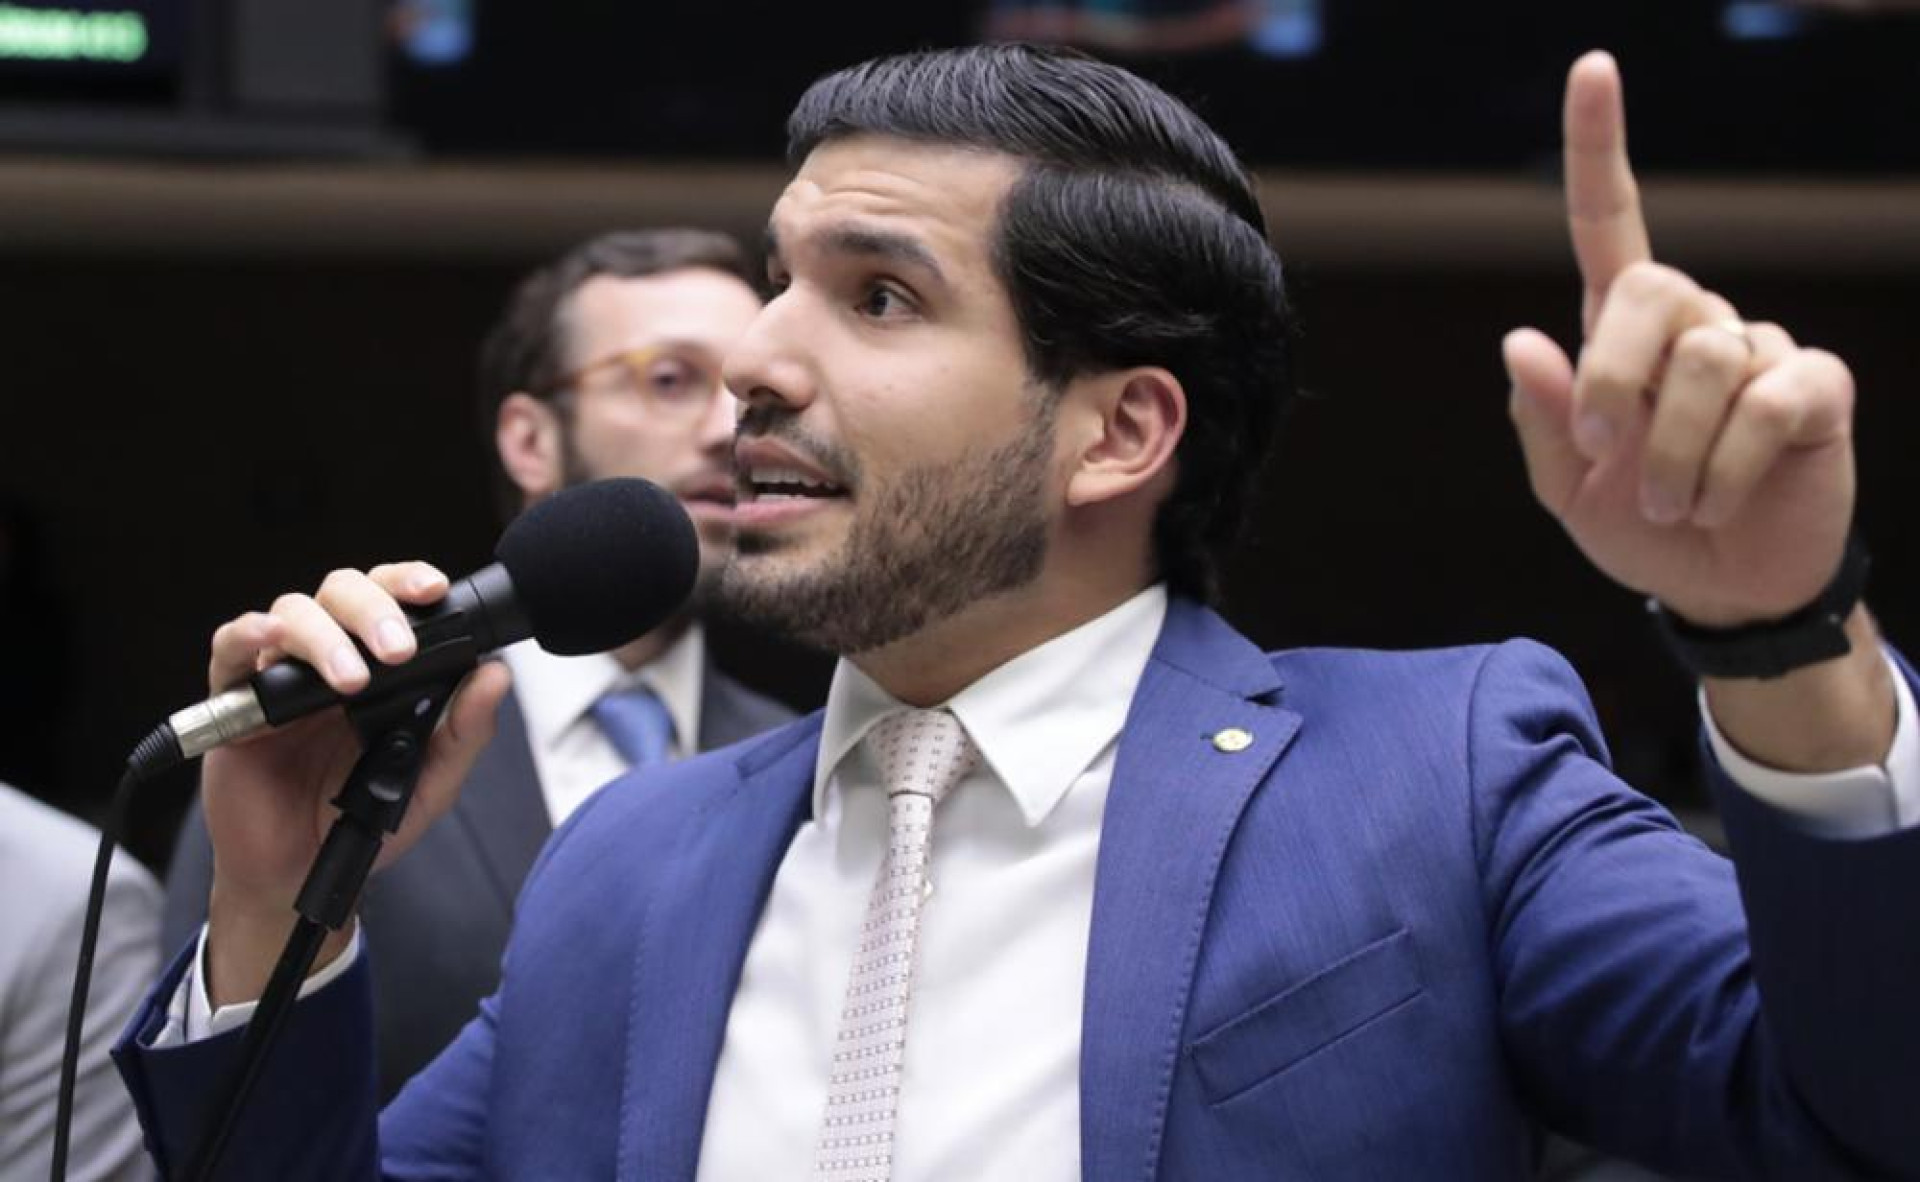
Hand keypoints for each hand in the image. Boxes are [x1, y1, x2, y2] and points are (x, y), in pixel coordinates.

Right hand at [200, 562, 510, 1006]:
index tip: (436, 589)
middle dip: (375, 609)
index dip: (409, 581)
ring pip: (294, 612)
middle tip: (399, 650)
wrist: (301, 873)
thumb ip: (464, 730)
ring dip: (325, 637)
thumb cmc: (361, 819)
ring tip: (351, 681)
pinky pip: (231, 647)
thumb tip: (496, 673)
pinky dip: (250, 634)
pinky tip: (272, 642)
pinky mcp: (236, 701)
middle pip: (343, 591)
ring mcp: (280, 675)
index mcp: (379, 664)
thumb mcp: (429, 782)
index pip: (392, 598)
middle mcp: (329, 656)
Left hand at [1503, 52, 1855, 627]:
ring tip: (1674, 504)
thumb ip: (1543, 419)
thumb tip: (1522, 339)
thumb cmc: (1641, 530)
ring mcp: (1759, 351)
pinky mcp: (1815, 389)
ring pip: (1707, 359)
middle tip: (1606, 452)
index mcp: (1623, 335)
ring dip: (1673, 453)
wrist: (1720, 592)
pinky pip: (1767, 402)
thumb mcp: (1568, 488)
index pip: (1611, 222)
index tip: (1594, 65)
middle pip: (1653, 289)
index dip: (1601, 147)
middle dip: (1613, 376)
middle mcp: (1694, 324)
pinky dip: (1727, 467)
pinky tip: (1720, 501)